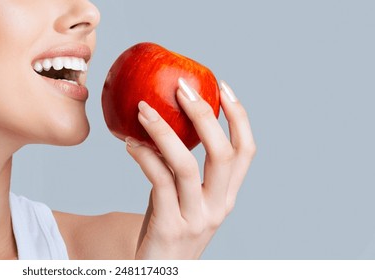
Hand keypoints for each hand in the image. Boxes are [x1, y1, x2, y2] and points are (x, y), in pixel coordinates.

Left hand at [127, 79, 255, 258]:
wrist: (158, 271)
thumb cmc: (168, 228)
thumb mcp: (184, 197)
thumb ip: (181, 168)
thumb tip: (163, 123)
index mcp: (227, 196)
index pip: (246, 151)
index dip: (239, 117)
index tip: (223, 86)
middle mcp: (219, 206)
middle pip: (223, 153)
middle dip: (204, 115)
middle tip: (181, 88)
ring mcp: (196, 218)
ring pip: (187, 165)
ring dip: (164, 131)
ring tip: (143, 109)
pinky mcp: (169, 227)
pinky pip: (158, 182)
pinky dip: (144, 157)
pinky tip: (129, 143)